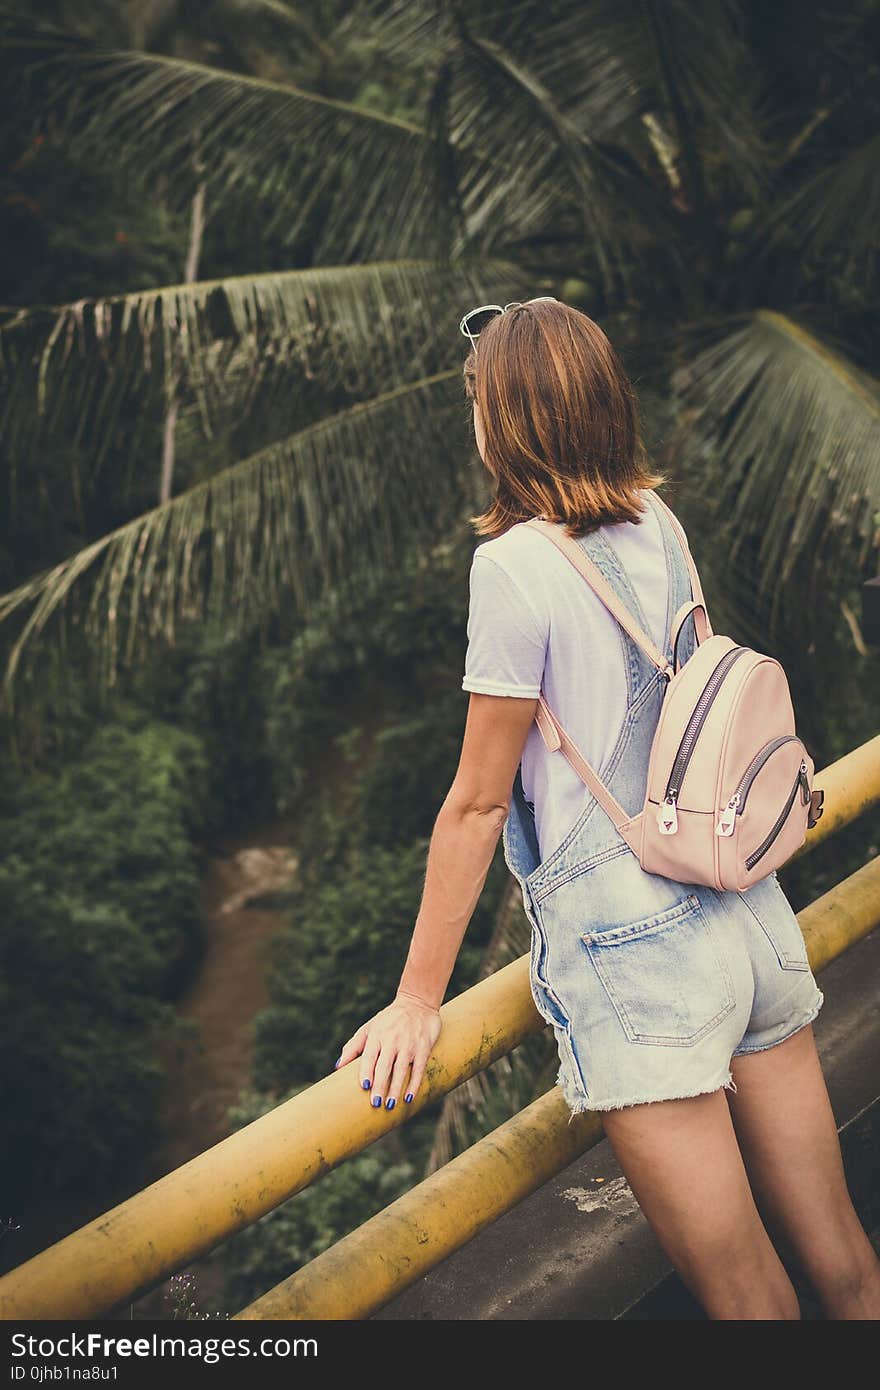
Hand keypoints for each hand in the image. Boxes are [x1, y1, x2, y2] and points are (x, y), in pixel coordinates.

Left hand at [334, 991, 441, 1111]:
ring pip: (401, 1069)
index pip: (370, 1056)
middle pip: (384, 1066)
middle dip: (380, 1085)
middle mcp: (392, 1040)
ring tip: (390, 1105)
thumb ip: (353, 1046)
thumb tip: (337, 1066)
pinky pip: (418, 1068)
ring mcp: (408, 1044)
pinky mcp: (423, 1047)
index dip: (367, 1071)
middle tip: (375, 1103)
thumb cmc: (388, 1020)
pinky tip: (408, 1097)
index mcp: (377, 1035)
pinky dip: (414, 1084)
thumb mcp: (369, 1028)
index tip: (364, 1086)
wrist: (417, 1003)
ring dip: (395, 1088)